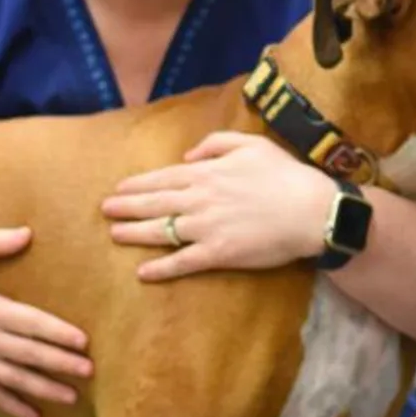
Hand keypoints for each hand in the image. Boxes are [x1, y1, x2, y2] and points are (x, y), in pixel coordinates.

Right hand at [0, 227, 91, 416]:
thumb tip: (28, 232)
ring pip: (14, 379)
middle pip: (28, 354)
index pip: (31, 323)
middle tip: (89, 371)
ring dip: (43, 389)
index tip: (83, 341)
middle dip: (60, 364)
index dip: (58, 332)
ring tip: (72, 397)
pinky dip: (13, 407)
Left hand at [100, 131, 332, 280]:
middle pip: (154, 204)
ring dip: (135, 233)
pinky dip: (161, 268)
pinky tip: (143, 273)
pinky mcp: (218, 254)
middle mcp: (199, 200)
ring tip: (114, 235)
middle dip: (126, 207)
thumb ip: (216, 144)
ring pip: (161, 231)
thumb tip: (187, 157)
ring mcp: (206, 228)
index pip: (162, 178)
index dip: (137, 184)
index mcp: (206, 173)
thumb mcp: (252, 143)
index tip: (118, 188)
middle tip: (105, 210)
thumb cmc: (285, 174)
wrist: (311, 210)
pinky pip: (183, 262)